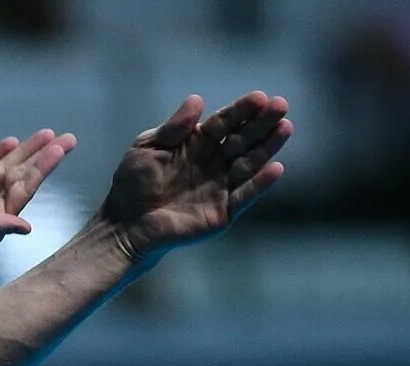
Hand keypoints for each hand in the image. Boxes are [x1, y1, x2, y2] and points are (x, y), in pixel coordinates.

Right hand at [0, 129, 77, 278]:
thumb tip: (26, 226)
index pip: (26, 189)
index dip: (44, 168)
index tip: (61, 149)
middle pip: (22, 176)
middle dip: (43, 156)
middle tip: (68, 138)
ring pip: (3, 169)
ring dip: (24, 152)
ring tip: (46, 133)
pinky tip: (9, 142)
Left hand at [97, 92, 292, 260]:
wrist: (125, 224)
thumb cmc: (132, 183)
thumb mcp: (147, 148)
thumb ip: (173, 129)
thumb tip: (197, 100)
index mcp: (197, 143)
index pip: (224, 123)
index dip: (241, 111)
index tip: (259, 97)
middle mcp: (214, 162)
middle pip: (242, 139)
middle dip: (261, 123)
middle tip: (281, 105)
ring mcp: (220, 187)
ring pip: (249, 164)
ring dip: (268, 147)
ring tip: (285, 127)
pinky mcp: (223, 212)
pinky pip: (244, 196)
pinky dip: (260, 183)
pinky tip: (276, 167)